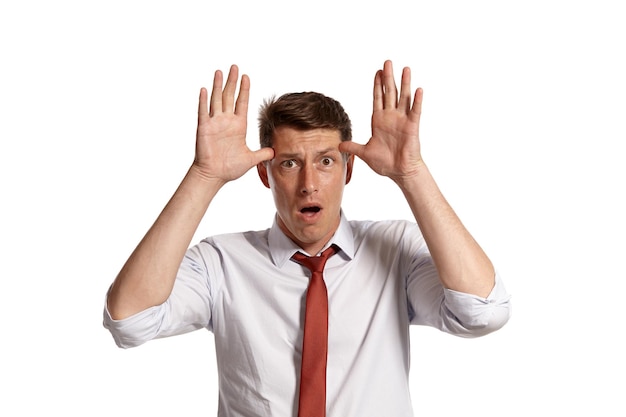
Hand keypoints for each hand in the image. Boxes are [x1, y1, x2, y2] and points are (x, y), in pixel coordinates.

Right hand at [193, 65, 273, 182]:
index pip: (242, 103)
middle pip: (229, 96)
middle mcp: (226, 121)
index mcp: (238, 126)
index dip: (244, 90)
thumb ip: (263, 153)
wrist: (214, 175)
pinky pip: (203, 112)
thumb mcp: (251, 159)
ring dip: (217, 85)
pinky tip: (204, 89)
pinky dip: (203, 101)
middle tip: (235, 66)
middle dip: (232, 81)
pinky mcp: (204, 128)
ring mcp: (214, 123)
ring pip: (216, 100)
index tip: (246, 76)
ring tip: (219, 71)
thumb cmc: (230, 168)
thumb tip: (276, 151)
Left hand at [339, 60, 423, 183]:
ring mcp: (402, 120)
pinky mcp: (412, 127)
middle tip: (388, 62)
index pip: (378, 98)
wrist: (399, 172)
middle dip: (388, 77)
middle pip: (390, 93)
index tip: (377, 71)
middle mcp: (391, 117)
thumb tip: (339, 145)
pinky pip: (415, 111)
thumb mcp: (365, 153)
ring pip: (404, 97)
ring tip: (405, 68)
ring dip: (405, 83)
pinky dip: (417, 101)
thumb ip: (353, 147)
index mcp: (379, 121)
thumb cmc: (385, 163)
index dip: (377, 85)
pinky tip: (419, 89)